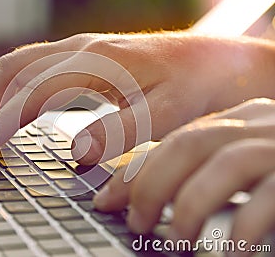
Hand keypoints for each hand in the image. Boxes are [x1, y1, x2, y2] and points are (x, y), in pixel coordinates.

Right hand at [0, 32, 274, 164]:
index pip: (34, 90)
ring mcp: (85, 48)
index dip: (5, 118)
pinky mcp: (90, 54)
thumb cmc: (195, 85)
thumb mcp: (165, 113)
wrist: (215, 62)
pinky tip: (24, 104)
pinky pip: (40, 63)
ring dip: (1, 89)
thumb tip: (77, 153)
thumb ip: (119, 132)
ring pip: (24, 61)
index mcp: (97, 62)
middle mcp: (84, 49)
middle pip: (17, 67)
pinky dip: (20, 84)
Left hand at [93, 98, 274, 255]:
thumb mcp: (237, 167)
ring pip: (223, 164)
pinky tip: (232, 252)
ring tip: (174, 243)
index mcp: (235, 122)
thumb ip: (200, 174)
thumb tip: (141, 198)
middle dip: (151, 186)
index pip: (172, 141)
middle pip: (187, 145)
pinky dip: (247, 226)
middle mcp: (257, 124)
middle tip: (136, 224)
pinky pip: (271, 196)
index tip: (107, 201)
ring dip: (190, 208)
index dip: (136, 171)